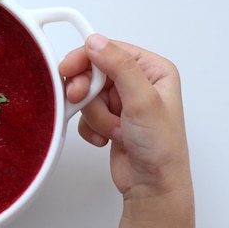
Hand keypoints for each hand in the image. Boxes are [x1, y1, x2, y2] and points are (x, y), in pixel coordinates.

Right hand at [61, 34, 194, 227]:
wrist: (152, 185)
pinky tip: (107, 138)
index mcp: (152, 70)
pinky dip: (91, 127)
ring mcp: (121, 102)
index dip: (86, 59)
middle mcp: (137, 82)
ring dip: (94, 115)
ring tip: (113, 129)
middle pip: (93, 72)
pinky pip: (84, 114)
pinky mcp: (108, 118)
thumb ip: (119, 67)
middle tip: (81, 100)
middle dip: (88, 92)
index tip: (68, 69)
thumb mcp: (142, 100)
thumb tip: (96, 42)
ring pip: (86, 94)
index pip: (109, 51)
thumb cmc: (161, 147)